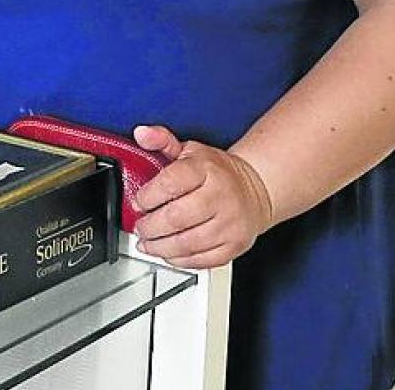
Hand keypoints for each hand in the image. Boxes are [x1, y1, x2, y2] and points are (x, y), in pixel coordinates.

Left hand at [129, 125, 274, 269]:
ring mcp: (231, 224)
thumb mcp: (189, 150)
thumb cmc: (217, 172)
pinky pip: (203, 260)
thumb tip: (142, 134)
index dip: (147, 196)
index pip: (171, 184)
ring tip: (148, 242)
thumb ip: (162, 141)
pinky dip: (180, 260)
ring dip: (160, 246)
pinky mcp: (235, 245)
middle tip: (140, 227)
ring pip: (188, 243)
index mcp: (207, 170)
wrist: (256, 188)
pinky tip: (168, 253)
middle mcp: (222, 197)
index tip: (138, 202)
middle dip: (150, 226)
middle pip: (176, 217)